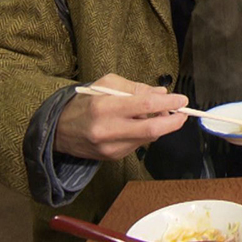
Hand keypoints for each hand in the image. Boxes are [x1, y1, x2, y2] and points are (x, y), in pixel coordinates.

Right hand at [53, 74, 189, 160]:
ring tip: (158, 114)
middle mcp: (108, 130)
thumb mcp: (106, 84)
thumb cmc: (85, 102)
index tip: (181, 99)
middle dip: (173, 121)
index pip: (145, 105)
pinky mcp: (112, 157)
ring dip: (159, 126)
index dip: (168, 103)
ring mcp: (111, 147)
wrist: (58, 130)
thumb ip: (135, 88)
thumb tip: (161, 94)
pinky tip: (138, 125)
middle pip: (152, 129)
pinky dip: (145, 133)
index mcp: (105, 107)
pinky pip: (138, 144)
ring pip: (148, 138)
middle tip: (183, 113)